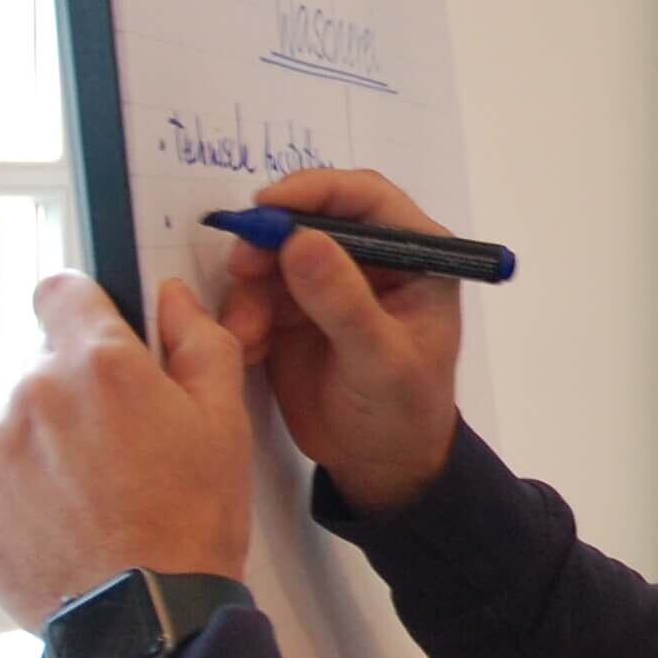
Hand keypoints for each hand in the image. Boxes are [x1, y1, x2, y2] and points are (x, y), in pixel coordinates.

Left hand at [0, 275, 254, 631]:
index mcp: (98, 363)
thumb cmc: (190, 523)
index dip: (85, 310)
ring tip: (93, 496)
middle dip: (78, 393)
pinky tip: (63, 520)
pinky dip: (19, 488)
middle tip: (121, 447)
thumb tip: (173, 299)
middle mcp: (32, 392)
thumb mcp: (224, 421)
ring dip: (47, 443)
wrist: (144, 618)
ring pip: (18, 421)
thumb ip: (200, 341)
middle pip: (46, 366)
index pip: (63, 290)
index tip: (100, 339)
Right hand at [218, 168, 460, 512]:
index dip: (316, 191)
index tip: (268, 205)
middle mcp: (370, 259)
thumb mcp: (380, 361)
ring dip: (251, 288)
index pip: (365, 197)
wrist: (380, 466)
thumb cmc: (403, 413)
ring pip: (274, 257)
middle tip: (242, 266)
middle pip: (309, 219)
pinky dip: (243, 315)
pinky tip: (249, 349)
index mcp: (415, 255)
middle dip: (270, 240)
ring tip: (249, 336)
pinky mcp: (292, 310)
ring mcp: (328, 282)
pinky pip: (254, 293)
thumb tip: (302, 242)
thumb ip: (343, 303)